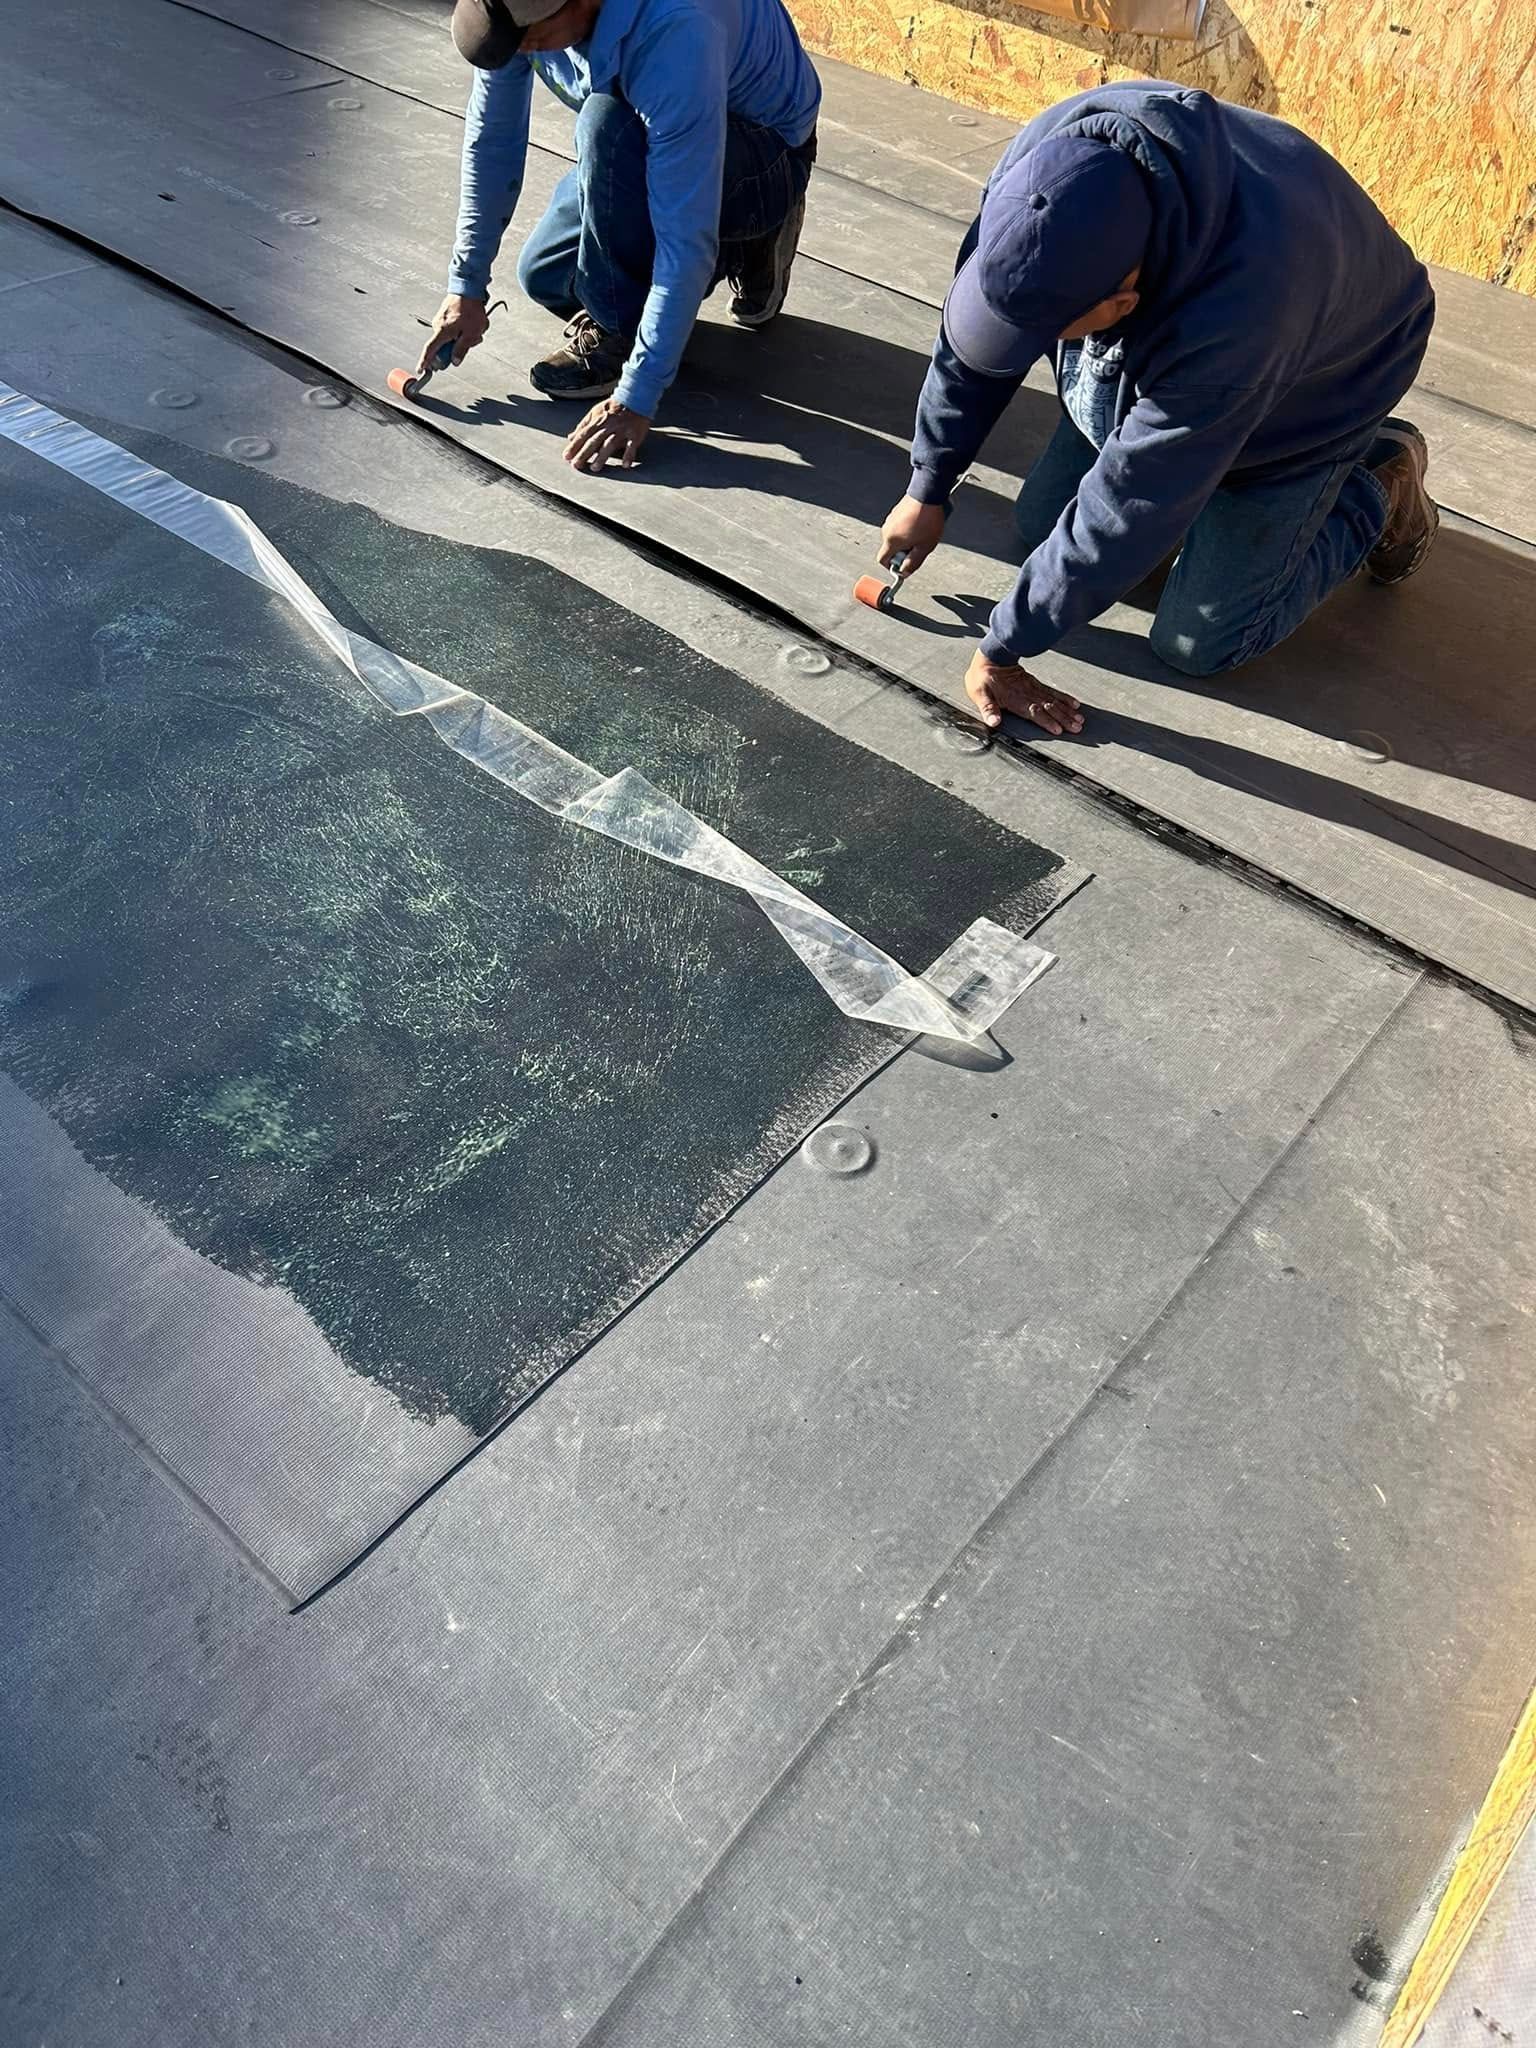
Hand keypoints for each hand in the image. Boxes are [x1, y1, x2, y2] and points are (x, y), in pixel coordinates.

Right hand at [417, 294, 489, 374]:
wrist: (468, 286)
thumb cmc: (470, 309)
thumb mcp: (471, 334)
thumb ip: (462, 349)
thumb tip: (455, 361)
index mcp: (442, 331)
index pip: (430, 350)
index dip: (425, 361)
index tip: (421, 369)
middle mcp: (438, 325)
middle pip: (445, 345)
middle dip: (459, 346)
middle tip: (472, 341)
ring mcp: (441, 319)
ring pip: (452, 336)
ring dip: (464, 336)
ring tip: (475, 328)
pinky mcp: (446, 314)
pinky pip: (453, 327)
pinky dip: (463, 328)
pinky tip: (472, 322)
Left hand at [564, 400, 650, 472]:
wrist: (634, 398)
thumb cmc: (613, 408)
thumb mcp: (595, 413)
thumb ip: (583, 426)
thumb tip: (570, 437)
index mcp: (598, 420)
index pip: (583, 434)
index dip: (574, 446)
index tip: (566, 457)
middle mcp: (608, 426)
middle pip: (594, 441)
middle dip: (584, 453)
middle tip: (576, 465)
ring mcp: (622, 430)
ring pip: (610, 444)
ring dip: (602, 456)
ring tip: (595, 468)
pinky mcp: (634, 434)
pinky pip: (632, 446)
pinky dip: (629, 455)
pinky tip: (625, 465)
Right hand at [878, 496, 946, 577]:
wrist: (928, 492)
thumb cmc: (927, 520)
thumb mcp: (924, 547)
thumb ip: (913, 563)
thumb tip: (905, 573)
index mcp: (891, 541)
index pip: (882, 560)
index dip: (893, 566)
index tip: (906, 563)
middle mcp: (887, 530)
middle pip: (891, 548)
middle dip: (905, 551)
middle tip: (920, 545)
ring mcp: (891, 518)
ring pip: (897, 536)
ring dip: (908, 538)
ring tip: (923, 532)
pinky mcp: (897, 510)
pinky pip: (900, 525)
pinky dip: (908, 527)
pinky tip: (921, 522)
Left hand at [964, 650, 1083, 734]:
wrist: (991, 656)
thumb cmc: (983, 678)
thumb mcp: (980, 694)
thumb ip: (988, 708)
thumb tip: (994, 721)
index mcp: (1015, 699)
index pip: (1034, 712)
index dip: (1046, 721)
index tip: (1059, 729)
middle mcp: (1027, 694)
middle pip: (1049, 708)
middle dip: (1064, 718)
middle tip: (1077, 728)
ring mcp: (1033, 688)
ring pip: (1054, 701)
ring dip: (1067, 711)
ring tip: (1080, 719)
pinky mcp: (1036, 684)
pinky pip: (1053, 692)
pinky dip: (1064, 698)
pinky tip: (1074, 704)